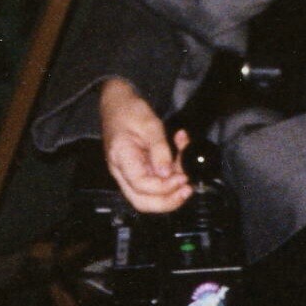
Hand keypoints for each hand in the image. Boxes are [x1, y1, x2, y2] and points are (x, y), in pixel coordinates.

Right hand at [100, 77, 191, 212]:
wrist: (118, 103)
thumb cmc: (128, 110)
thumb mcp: (149, 124)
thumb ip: (159, 149)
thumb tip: (166, 173)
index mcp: (121, 158)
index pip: (140, 186)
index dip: (164, 187)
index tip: (182, 178)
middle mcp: (122, 171)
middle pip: (142, 201)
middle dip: (168, 201)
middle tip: (187, 190)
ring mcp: (129, 173)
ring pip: (149, 196)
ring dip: (171, 191)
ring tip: (186, 173)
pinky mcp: (138, 171)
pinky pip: (154, 183)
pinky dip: (170, 177)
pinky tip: (179, 159)